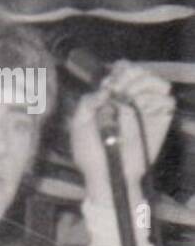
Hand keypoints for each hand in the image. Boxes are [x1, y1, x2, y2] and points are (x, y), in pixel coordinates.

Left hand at [70, 61, 174, 201]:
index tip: (111, 83)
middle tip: (122, 89)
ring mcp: (145, 110)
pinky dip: (158, 101)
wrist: (107, 175)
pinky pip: (168, 102)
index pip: (122, 70)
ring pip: (158, 83)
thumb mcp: (79, 125)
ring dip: (147, 84)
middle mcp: (130, 100)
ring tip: (134, 99)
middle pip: (141, 72)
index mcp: (110, 98)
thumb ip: (87, 102)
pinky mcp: (159, 123)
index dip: (120, 70)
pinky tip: (145, 110)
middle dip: (133, 75)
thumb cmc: (89, 152)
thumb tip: (105, 89)